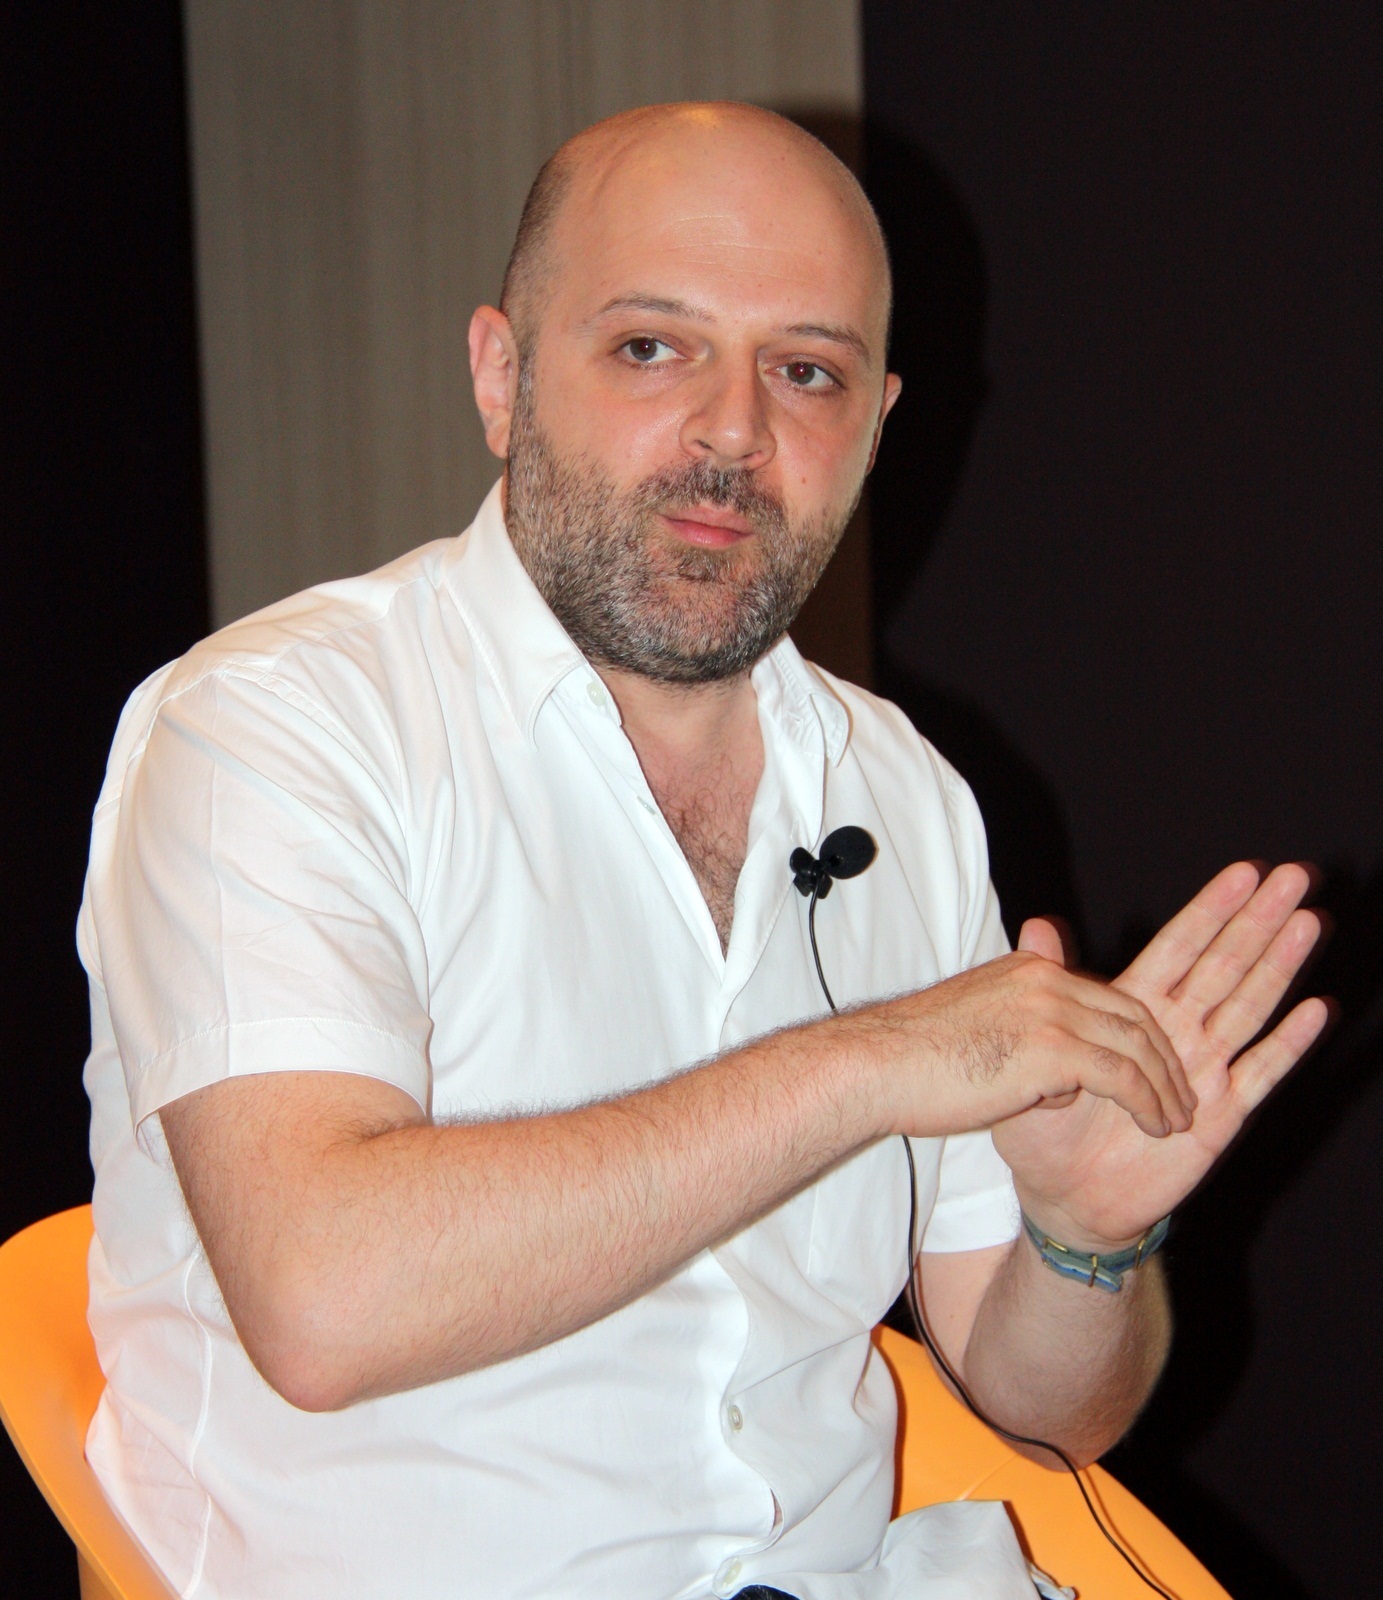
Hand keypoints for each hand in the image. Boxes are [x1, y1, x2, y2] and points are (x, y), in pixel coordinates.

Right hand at [875, 942, 1195, 1142]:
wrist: (878, 1065)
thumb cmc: (911, 1058)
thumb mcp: (970, 1024)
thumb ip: (1012, 1027)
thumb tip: (1032, 1064)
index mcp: (1025, 971)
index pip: (1104, 993)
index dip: (1140, 1031)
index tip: (1156, 1065)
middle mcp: (1044, 981)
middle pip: (1132, 1013)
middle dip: (1165, 1055)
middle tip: (1182, 1092)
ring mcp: (1050, 1011)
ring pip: (1136, 1044)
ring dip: (1166, 1084)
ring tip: (1177, 1117)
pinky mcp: (1052, 1048)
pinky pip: (1122, 1076)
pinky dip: (1149, 1102)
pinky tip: (1157, 1126)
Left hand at [993, 862, 1327, 1249]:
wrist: (1061, 1195)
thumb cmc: (1047, 1122)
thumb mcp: (1038, 1047)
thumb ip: (1052, 984)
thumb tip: (1037, 923)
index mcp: (1135, 1008)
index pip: (1181, 948)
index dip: (1212, 910)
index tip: (1244, 871)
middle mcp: (1178, 1031)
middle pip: (1227, 965)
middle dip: (1259, 921)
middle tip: (1294, 876)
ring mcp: (1205, 1070)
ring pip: (1250, 1007)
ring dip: (1280, 966)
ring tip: (1308, 923)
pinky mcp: (1222, 1115)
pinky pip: (1260, 1073)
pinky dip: (1288, 1043)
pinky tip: (1317, 1010)